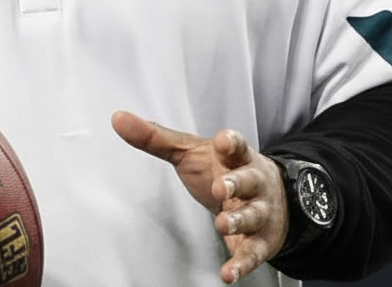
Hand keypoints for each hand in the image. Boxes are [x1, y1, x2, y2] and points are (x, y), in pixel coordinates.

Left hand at [111, 111, 287, 283]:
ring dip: (237, 220)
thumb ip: (155, 138)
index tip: (222, 141)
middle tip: (219, 187)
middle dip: (235, 183)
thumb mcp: (191, 151)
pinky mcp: (260, 241)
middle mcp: (252, 183)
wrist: (273, 197)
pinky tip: (229, 272)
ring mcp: (259, 212)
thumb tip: (118, 119)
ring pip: (252, 216)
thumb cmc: (224, 169)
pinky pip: (252, 254)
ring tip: (222, 224)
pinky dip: (241, 264)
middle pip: (247, 180)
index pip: (236, 145)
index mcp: (235, 157)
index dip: (230, 143)